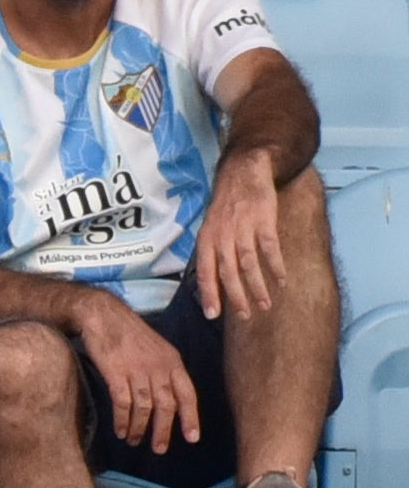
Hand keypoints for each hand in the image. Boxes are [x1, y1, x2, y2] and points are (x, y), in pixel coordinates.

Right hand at [76, 296, 200, 453]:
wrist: (102, 315)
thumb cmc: (127, 331)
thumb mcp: (156, 347)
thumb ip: (164, 370)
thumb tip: (167, 396)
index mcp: (172, 361)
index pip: (187, 394)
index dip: (190, 418)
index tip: (192, 437)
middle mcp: (158, 367)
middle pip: (166, 406)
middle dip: (163, 430)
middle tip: (159, 449)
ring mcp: (137, 371)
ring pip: (144, 408)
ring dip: (139, 428)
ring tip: (135, 441)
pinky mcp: (116, 373)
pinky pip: (123, 404)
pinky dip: (122, 420)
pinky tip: (121, 430)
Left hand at [195, 152, 285, 321]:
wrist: (243, 171)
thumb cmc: (226, 205)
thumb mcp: (210, 228)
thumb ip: (212, 253)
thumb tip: (212, 283)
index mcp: (206, 240)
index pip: (205, 272)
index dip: (209, 294)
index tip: (213, 315)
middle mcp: (222, 236)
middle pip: (228, 272)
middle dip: (236, 297)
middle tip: (246, 315)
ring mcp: (242, 228)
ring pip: (248, 264)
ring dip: (258, 286)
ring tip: (266, 304)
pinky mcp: (263, 220)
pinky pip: (269, 248)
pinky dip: (275, 266)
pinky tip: (281, 280)